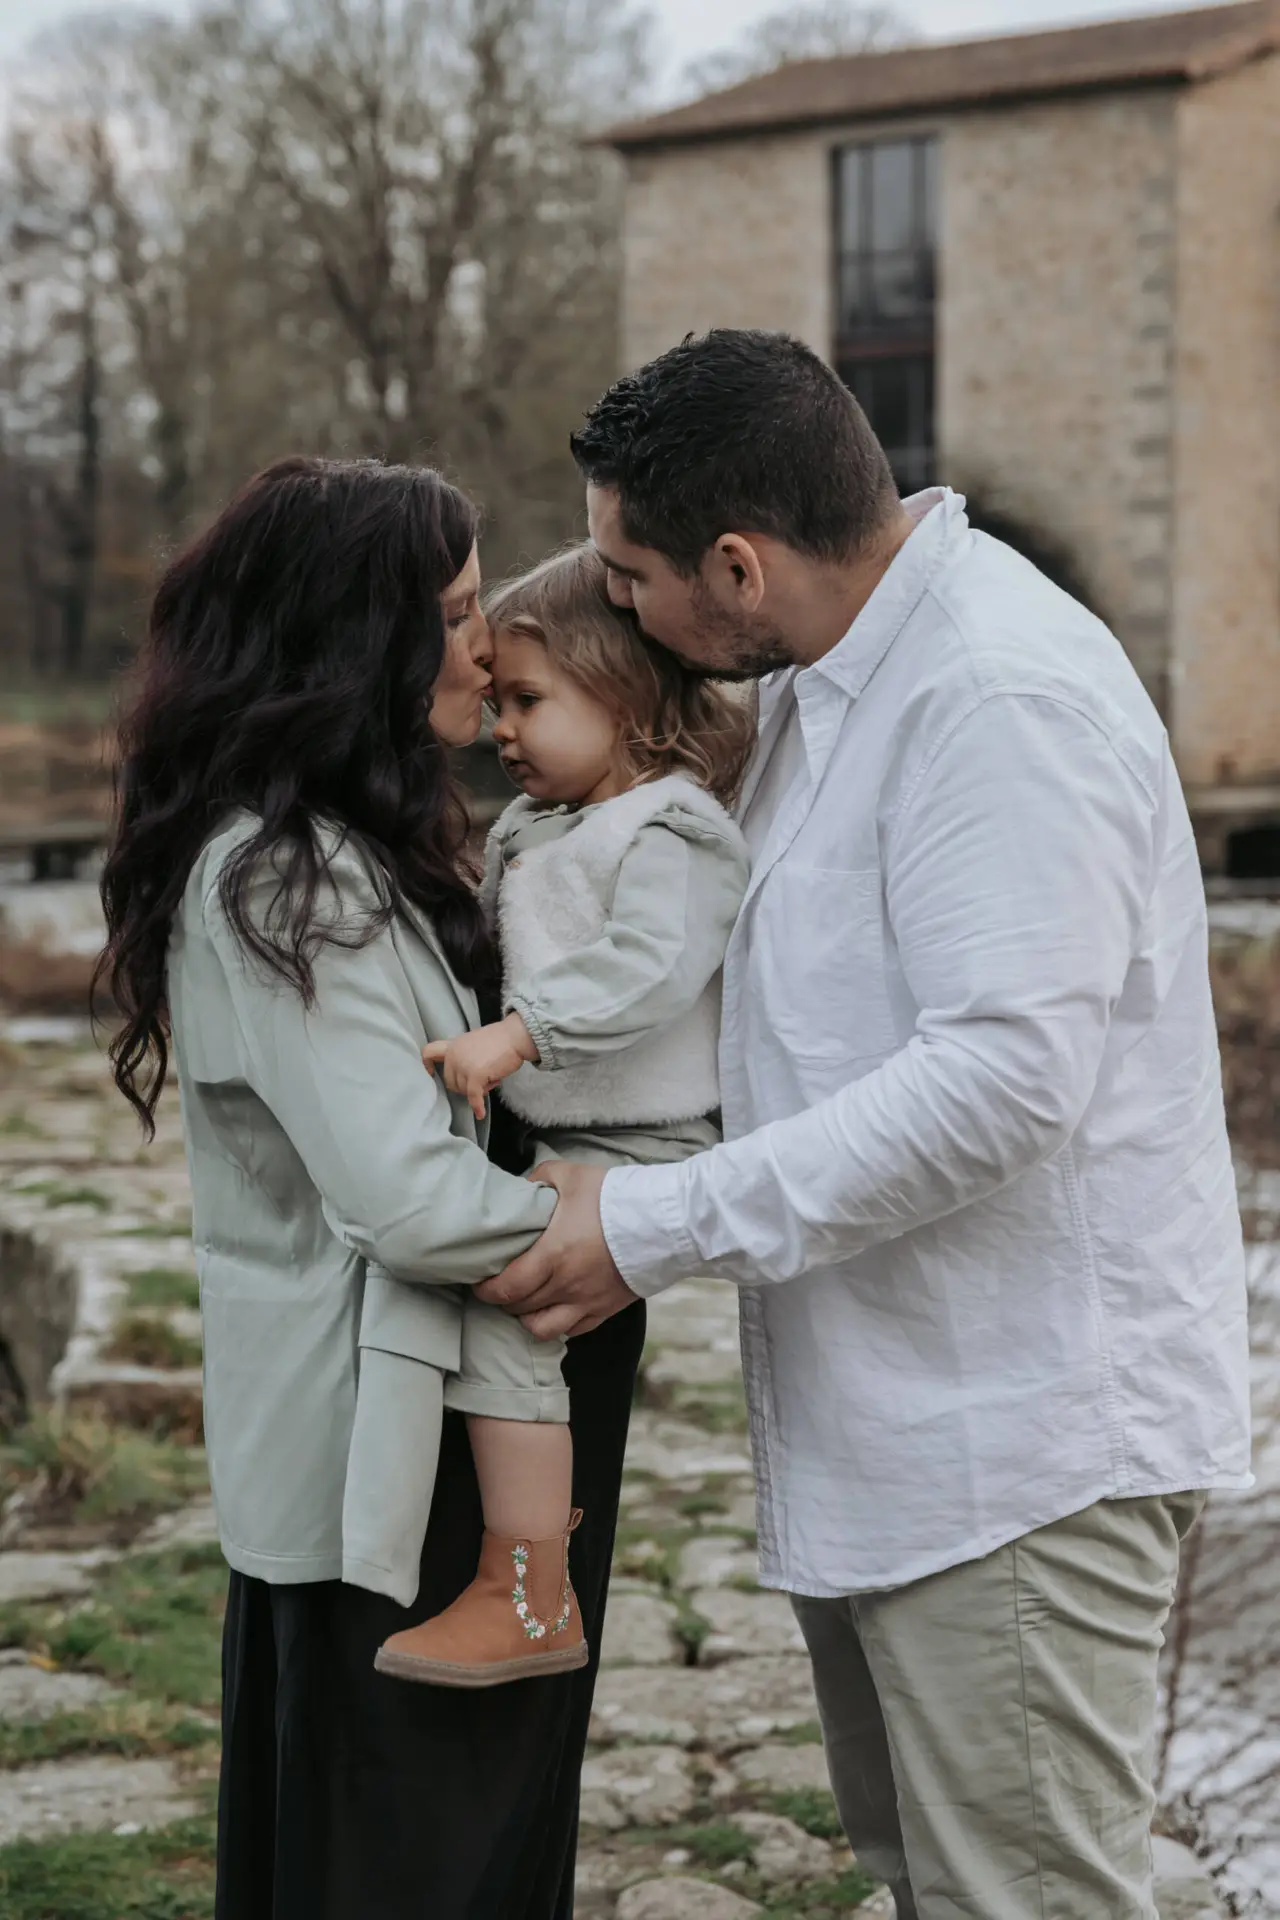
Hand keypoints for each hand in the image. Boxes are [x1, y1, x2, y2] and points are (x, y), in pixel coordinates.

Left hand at [423, 1013, 536, 1120]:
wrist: (514, 1036)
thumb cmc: (500, 1039)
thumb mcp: (474, 1042)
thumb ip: (465, 1054)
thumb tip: (466, 1072)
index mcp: (454, 1045)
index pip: (429, 1052)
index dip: (427, 1064)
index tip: (431, 1073)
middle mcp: (454, 1055)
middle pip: (450, 1081)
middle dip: (464, 1086)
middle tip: (482, 1081)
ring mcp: (463, 1065)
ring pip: (463, 1090)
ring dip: (477, 1089)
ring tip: (492, 1078)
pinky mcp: (475, 1075)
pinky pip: (473, 1096)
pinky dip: (478, 1106)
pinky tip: (481, 1113)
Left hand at [475, 1161, 638, 1340]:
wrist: (663, 1220)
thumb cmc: (613, 1196)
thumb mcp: (570, 1176)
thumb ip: (537, 1180)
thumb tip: (519, 1190)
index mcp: (552, 1254)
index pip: (506, 1287)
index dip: (486, 1290)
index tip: (479, 1282)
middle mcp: (566, 1285)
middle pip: (519, 1307)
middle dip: (502, 1301)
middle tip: (496, 1288)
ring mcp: (586, 1302)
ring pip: (542, 1329)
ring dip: (526, 1318)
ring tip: (523, 1304)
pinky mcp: (605, 1309)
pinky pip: (572, 1331)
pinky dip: (556, 1325)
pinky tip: (552, 1310)